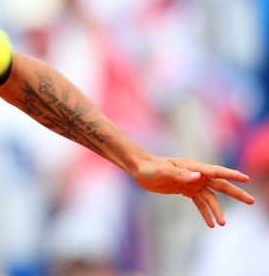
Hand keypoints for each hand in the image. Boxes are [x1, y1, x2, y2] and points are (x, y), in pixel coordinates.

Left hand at [132, 155, 254, 226]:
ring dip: (217, 210)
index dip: (231, 174)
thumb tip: (198, 176)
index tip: (245, 179)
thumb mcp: (163, 171)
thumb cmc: (151, 167)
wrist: (140, 169)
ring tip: (223, 223)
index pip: (216, 171)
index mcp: (193, 167)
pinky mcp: (186, 190)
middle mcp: (196, 175)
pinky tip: (211, 224)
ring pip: (210, 198)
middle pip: (219, 185)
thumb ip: (180, 174)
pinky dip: (206, 213)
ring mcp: (192, 183)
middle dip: (235, 193)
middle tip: (250, 201)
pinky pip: (199, 203)